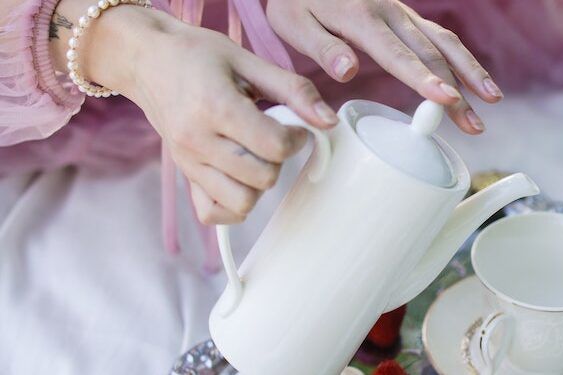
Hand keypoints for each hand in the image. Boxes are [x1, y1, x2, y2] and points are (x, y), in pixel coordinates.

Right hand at [50, 3, 337, 223]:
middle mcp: (197, 141)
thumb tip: (328, 120)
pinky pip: (212, 214)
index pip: (274, 146)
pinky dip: (233, 205)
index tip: (295, 127)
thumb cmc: (196, 55)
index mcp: (216, 107)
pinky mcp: (183, 175)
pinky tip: (240, 179)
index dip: (298, 139)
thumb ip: (293, 90)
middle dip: (279, 160)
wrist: (146, 60)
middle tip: (273, 138)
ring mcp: (187, 163)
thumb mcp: (247, 60)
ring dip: (258, 184)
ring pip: (241, 203)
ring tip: (255, 156)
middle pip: (262, 178)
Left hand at [266, 0, 502, 133]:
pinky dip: (460, 58)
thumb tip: (347, 71)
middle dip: (458, 89)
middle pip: (431, 53)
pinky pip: (439, 36)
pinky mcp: (405, 18)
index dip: (424, 79)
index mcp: (361, 18)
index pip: (398, 55)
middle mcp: (389, 13)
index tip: (448, 99)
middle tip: (475, 123)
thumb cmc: (296, 1)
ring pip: (444, 42)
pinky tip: (474, 79)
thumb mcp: (294, 23)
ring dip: (470, 72)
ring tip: (492, 100)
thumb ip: (323, 47)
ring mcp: (401, 14)